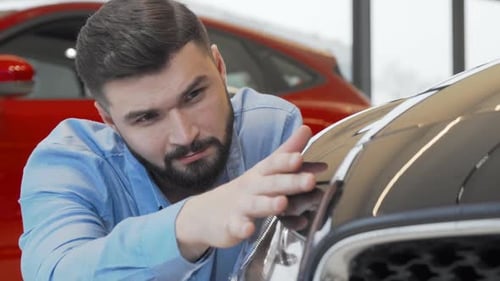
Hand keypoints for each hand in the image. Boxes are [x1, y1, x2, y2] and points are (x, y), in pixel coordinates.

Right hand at [175, 125, 323, 259]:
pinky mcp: (232, 225)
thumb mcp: (265, 169)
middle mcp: (252, 187)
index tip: (301, 158)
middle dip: (291, 182)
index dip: (287, 160)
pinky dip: (242, 228)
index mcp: (262, 173)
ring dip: (269, 203)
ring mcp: (241, 206)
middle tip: (310, 181)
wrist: (208, 212)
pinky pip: (237, 227)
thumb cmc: (246, 189)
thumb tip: (307, 130)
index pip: (275, 163)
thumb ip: (287, 152)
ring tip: (282, 202)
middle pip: (272, 183)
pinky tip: (249, 230)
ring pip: (256, 204)